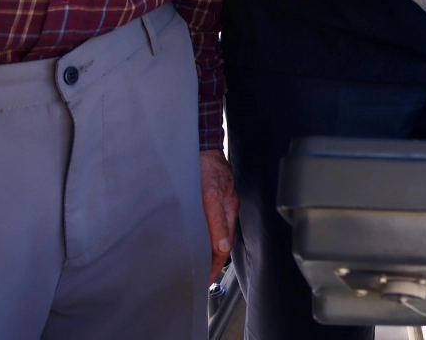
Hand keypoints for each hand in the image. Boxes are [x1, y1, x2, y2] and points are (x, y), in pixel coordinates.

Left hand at [198, 149, 237, 283]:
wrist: (202, 146)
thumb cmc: (206, 167)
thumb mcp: (210, 195)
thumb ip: (216, 221)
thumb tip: (221, 247)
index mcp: (228, 210)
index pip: (224, 246)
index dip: (215, 264)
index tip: (206, 279)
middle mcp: (225, 209)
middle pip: (221, 242)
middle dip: (212, 262)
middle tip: (201, 278)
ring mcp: (219, 204)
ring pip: (214, 234)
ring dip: (207, 251)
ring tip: (198, 265)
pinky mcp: (210, 198)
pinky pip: (209, 223)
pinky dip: (204, 236)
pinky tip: (196, 240)